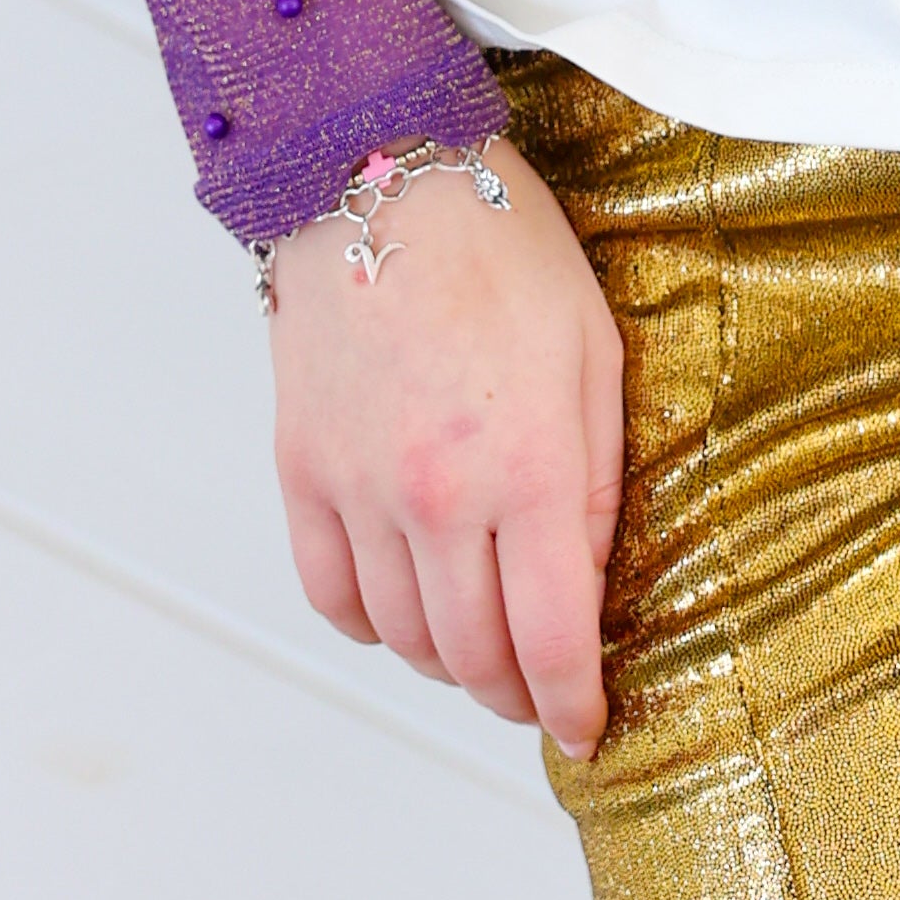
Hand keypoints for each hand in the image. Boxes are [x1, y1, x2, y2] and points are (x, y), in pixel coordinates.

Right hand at [268, 137, 627, 752]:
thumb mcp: (594, 351)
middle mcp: (437, 496)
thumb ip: (596, 481)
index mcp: (526, 465)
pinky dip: (371, 624)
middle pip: (474, 657)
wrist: (379, 169)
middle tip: (540, 691)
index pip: (549, 641)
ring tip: (481, 648)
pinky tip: (403, 606)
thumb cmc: (503, 246)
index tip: (587, 730)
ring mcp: (359, 487)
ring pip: (405, 638)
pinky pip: (331, 594)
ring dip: (449, 664)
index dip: (573, 706)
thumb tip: (585, 588)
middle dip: (516, 694)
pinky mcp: (303, 470)